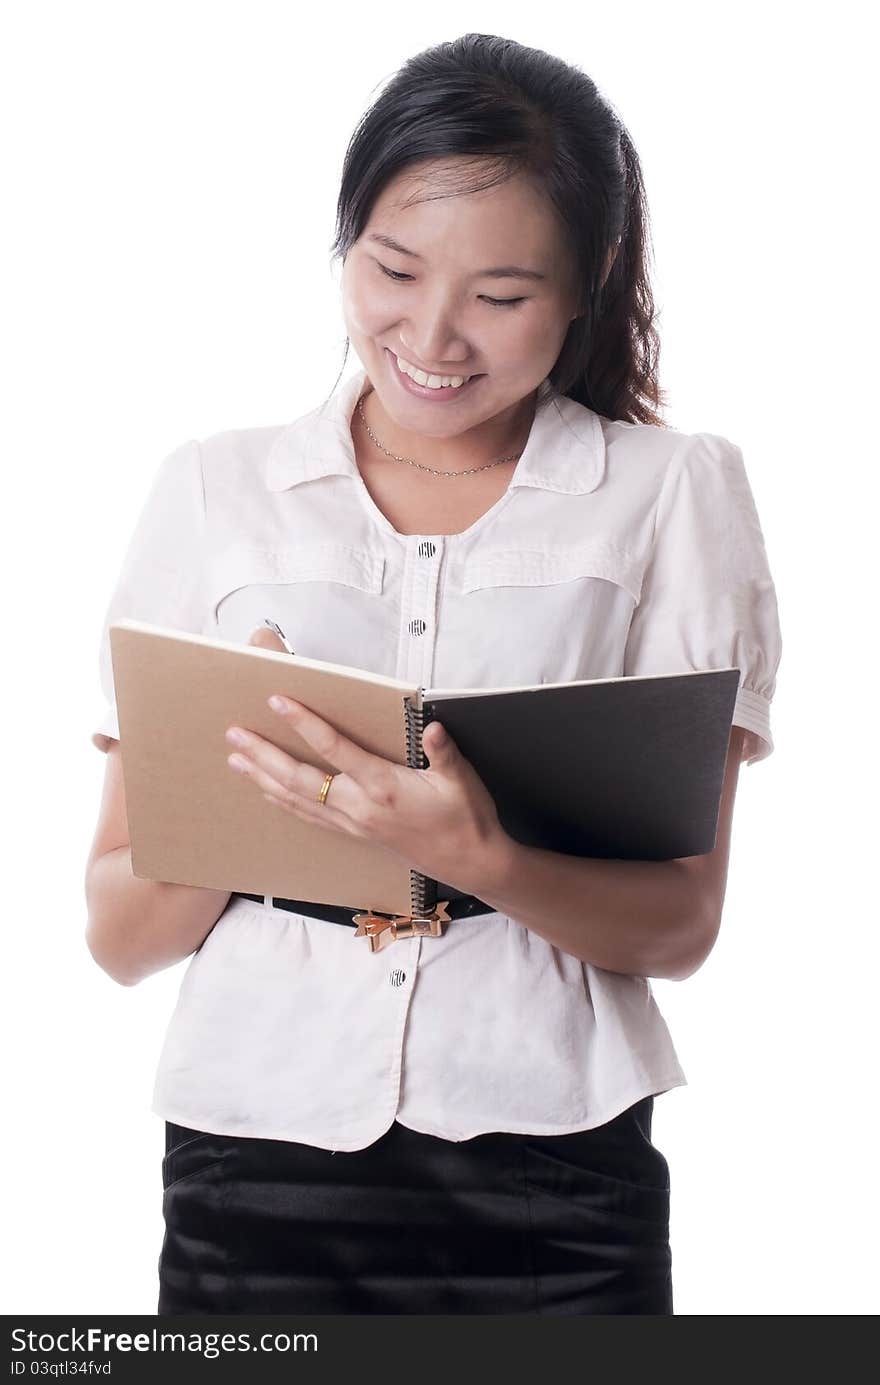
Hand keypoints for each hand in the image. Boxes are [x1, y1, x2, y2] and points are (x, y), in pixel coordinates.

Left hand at [225, 629, 511, 897]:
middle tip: (235, 734)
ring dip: (263, 778)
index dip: (304, 724)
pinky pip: (309, 816)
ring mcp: (353, 823)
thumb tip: (433, 727)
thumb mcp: (462, 780)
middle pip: (300, 778)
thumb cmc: (466, 817)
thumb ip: (444, 753)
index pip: (334, 749)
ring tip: (235, 759)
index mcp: (382, 786)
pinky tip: (267, 792)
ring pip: (297, 799)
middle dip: (264, 755)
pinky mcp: (354, 833)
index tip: (278, 701)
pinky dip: (283, 802)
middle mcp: (360, 806)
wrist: (470, 862)